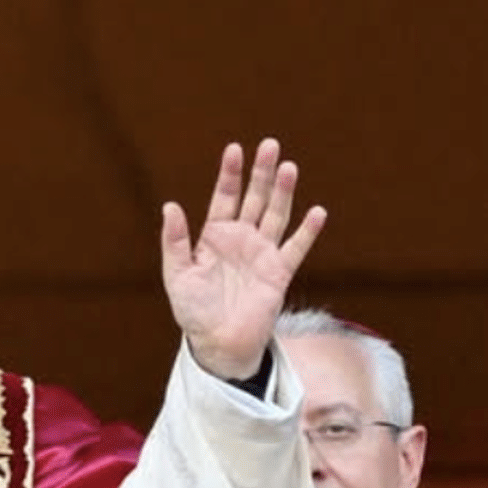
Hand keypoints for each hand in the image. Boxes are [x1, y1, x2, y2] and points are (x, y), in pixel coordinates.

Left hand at [160, 139, 326, 379]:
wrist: (217, 343)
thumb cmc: (193, 309)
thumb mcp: (177, 274)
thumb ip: (175, 241)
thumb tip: (170, 206)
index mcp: (214, 236)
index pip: (224, 197)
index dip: (230, 174)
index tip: (235, 149)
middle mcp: (241, 239)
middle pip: (254, 198)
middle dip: (261, 173)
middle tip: (270, 145)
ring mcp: (262, 253)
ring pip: (276, 215)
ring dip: (282, 192)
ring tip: (288, 167)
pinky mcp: (279, 273)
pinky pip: (295, 248)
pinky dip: (307, 231)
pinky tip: (317, 212)